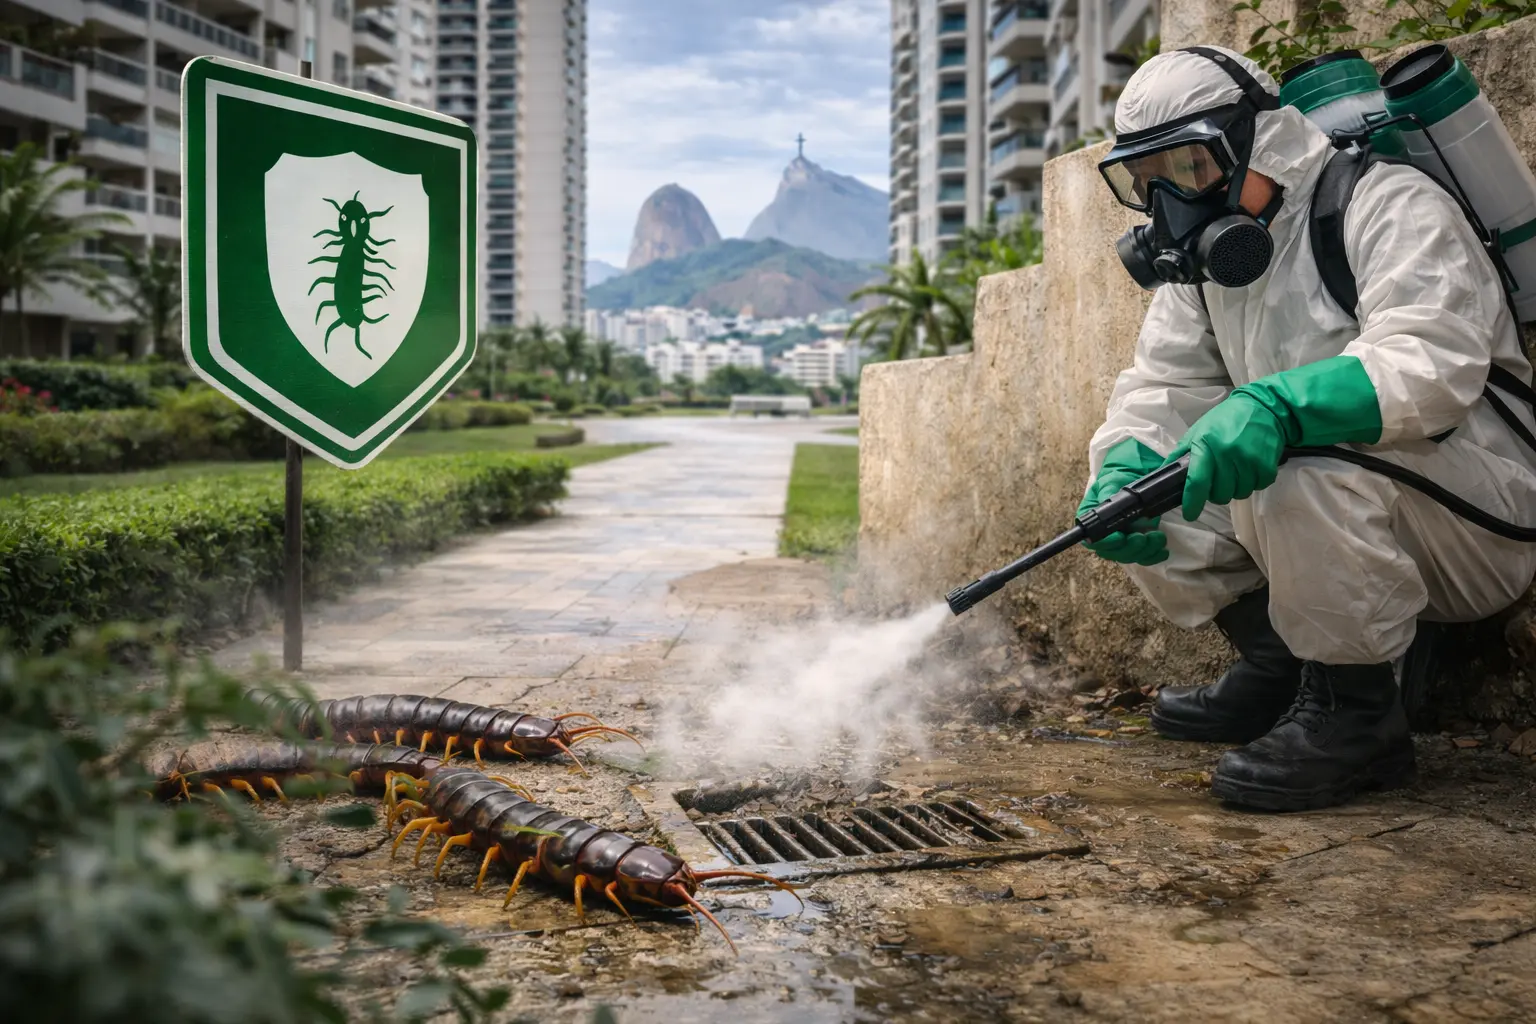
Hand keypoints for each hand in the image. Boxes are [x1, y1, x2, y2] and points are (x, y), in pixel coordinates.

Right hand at [1078, 450, 1167, 565]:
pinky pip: (1143, 556)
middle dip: (1129, 548)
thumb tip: (1103, 508)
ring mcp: (1122, 539)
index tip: (1121, 537)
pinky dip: (1153, 556)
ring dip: (1144, 552)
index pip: (1093, 540)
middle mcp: (1104, 533)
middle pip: (1112, 553)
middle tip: (1143, 538)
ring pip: (1129, 556)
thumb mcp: (1111, 480)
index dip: (1106, 543)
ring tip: (1158, 538)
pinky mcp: (1138, 541)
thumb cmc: (1120, 475)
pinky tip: (1162, 551)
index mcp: (1093, 519)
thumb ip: (1106, 494)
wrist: (1137, 473)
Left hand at [1166, 393, 1285, 520]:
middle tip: (1219, 479)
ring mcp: (1248, 460)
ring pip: (1239, 494)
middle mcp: (1227, 454)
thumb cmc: (1225, 420)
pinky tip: (1250, 468)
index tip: (1190, 514)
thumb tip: (1165, 475)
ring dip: (1235, 488)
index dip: (1192, 502)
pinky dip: (1253, 482)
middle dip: (1216, 493)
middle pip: (1219, 494)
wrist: (1263, 408)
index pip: (1196, 482)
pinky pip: (1257, 487)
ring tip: (1235, 471)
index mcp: (1206, 446)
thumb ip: (1181, 454)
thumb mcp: (1198, 431)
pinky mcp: (1266, 465)